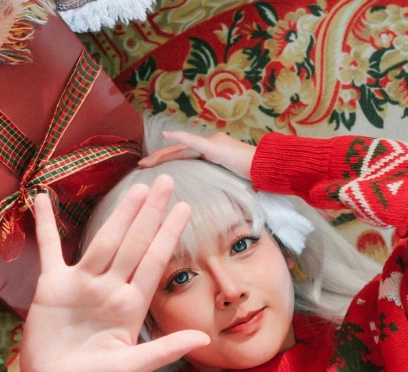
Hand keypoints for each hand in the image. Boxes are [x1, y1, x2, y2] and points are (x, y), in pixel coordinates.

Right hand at [21, 180, 209, 371]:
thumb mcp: (130, 367)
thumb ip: (163, 350)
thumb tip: (204, 339)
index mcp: (130, 305)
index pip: (153, 262)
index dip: (168, 234)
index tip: (184, 208)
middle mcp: (109, 289)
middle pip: (134, 244)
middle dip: (150, 214)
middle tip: (166, 181)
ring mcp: (81, 285)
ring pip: (103, 241)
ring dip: (118, 214)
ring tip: (135, 187)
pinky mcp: (52, 287)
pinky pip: (49, 250)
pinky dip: (44, 226)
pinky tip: (40, 199)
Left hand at [139, 130, 255, 180]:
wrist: (266, 169)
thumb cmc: (253, 179)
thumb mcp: (229, 183)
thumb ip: (217, 184)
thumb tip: (210, 200)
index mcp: (211, 152)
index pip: (184, 156)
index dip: (167, 161)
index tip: (151, 169)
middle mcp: (209, 144)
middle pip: (178, 152)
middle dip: (158, 159)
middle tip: (141, 166)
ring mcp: (211, 143)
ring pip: (180, 148)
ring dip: (161, 154)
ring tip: (145, 162)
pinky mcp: (214, 146)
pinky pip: (192, 141)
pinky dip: (178, 137)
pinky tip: (166, 135)